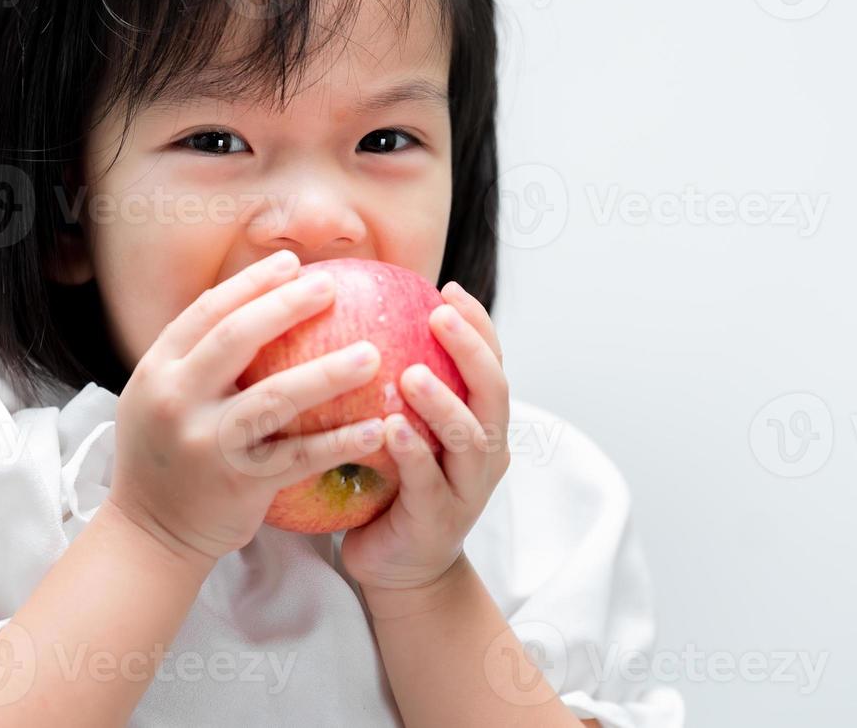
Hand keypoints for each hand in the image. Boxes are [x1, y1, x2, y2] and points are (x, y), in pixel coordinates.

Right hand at [107, 251, 388, 567]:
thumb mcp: (159, 397)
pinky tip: (376, 427)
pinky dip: (339, 441)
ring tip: (372, 355)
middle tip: (333, 287)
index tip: (292, 264)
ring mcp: (207, 441)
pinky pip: (299, 456)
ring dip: (328, 372)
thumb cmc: (168, 456)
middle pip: (236, 339)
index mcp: (158, 370)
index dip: (251, 283)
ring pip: (275, 397)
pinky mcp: (238, 481)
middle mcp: (177, 400)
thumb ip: (196, 356)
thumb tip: (258, 300)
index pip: (207, 312)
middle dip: (287, 306)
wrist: (150, 535)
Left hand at [342, 281, 510, 593]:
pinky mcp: (438, 521)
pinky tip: (389, 428)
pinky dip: (412, 453)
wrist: (399, 568)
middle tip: (439, 315)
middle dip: (472, 350)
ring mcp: (467, 489)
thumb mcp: (406, 428)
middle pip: (494, 393)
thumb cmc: (394, 486)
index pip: (492, 363)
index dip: (477, 325)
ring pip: (469, 439)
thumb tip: (362, 316)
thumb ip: (400, 385)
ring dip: (443, 402)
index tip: (448, 288)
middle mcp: (486, 452)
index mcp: (482, 424)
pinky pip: (428, 483)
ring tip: (412, 373)